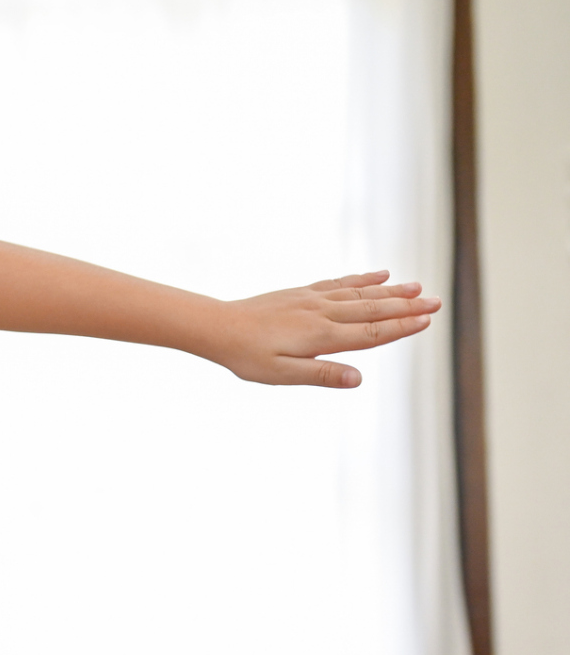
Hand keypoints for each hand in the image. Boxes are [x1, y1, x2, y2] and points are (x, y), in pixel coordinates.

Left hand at [209, 271, 440, 387]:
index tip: (427, 320)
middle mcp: (322, 313)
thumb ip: (320, 375)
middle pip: (373, 309)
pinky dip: (362, 278)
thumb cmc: (246, 356)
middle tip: (438, 301)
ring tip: (418, 287)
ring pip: (360, 293)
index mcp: (321, 336)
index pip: (371, 333)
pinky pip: (339, 282)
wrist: (216, 327)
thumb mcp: (281, 375)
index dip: (401, 327)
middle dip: (407, 306)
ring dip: (391, 291)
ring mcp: (313, 299)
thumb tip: (358, 379)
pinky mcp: (302, 292)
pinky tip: (380, 274)